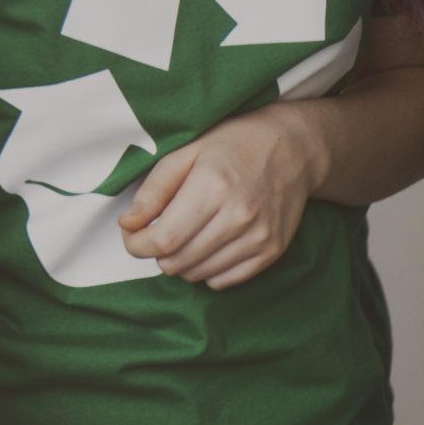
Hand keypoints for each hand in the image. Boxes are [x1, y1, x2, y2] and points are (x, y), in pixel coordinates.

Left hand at [119, 106, 324, 288]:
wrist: (294, 149)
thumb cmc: (235, 144)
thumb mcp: (186, 153)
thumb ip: (154, 190)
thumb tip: (128, 224)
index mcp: (213, 187)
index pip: (164, 239)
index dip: (137, 245)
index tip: (131, 236)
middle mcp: (239, 217)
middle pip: (179, 261)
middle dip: (157, 253)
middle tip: (156, 234)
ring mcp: (260, 238)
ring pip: (200, 274)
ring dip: (182, 262)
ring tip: (184, 237)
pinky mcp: (272, 251)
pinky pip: (226, 280)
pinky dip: (207, 270)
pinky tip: (207, 248)